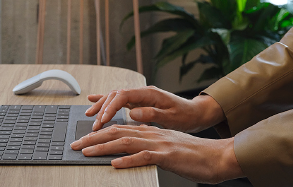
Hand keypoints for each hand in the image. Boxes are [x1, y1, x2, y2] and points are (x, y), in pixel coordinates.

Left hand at [71, 123, 242, 183]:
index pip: (119, 129)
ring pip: (125, 142)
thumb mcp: (167, 148)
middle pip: (116, 132)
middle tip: (74, 144)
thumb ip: (149, 145)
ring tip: (86, 151)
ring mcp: (159, 144)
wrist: (218, 157)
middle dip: (92, 137)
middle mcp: (152, 134)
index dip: (99, 132)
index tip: (82, 138)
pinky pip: (144, 157)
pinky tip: (115, 164)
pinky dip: (127, 160)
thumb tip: (130, 148)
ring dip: (103, 147)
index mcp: (151, 132)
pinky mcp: (167, 156)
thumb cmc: (194, 156)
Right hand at [84, 86, 224, 132]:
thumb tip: (133, 112)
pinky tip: (94, 101)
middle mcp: (143, 92)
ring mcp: (140, 96)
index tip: (103, 119)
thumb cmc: (186, 115)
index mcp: (150, 93)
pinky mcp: (139, 102)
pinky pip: (119, 100)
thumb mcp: (172, 117)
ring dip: (102, 105)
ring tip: (90, 115)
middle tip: (94, 124)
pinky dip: (106, 101)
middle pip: (116, 95)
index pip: (124, 96)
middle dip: (103, 109)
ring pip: (115, 97)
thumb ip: (153, 114)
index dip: (111, 107)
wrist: (195, 113)